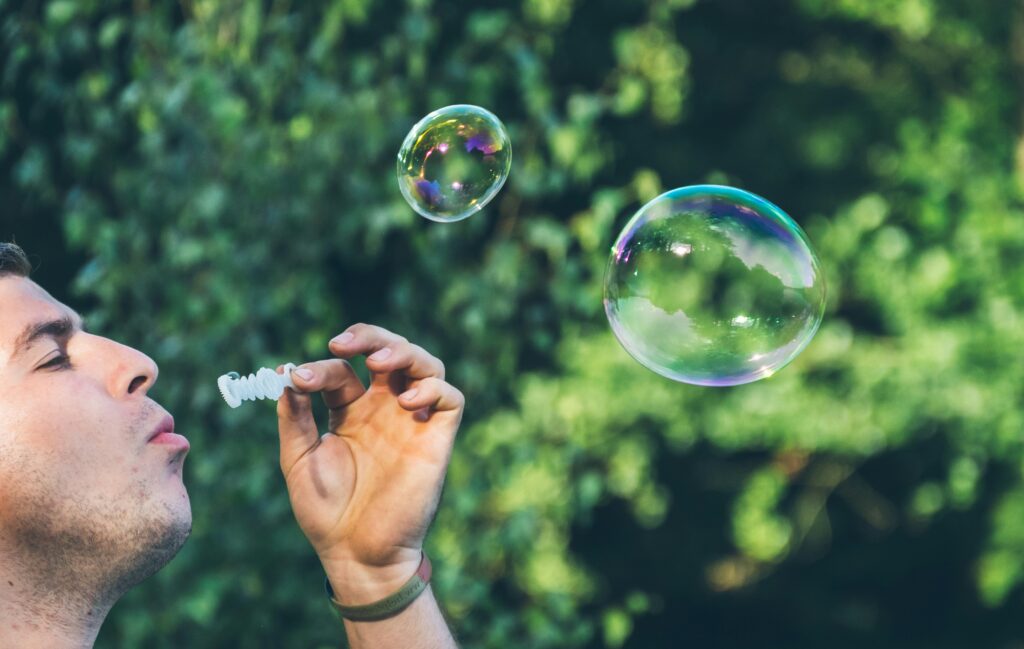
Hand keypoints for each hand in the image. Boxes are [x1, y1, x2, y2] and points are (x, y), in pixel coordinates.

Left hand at [275, 324, 463, 601]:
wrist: (355, 553)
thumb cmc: (325, 512)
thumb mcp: (298, 458)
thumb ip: (294, 418)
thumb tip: (286, 376)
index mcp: (352, 411)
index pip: (344, 370)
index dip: (323, 367)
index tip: (300, 379)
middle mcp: (385, 409)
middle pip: (389, 352)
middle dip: (369, 337)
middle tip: (342, 344)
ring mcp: (413, 421)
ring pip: (425, 365)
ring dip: (403, 351)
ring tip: (379, 360)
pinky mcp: (436, 439)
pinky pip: (450, 399)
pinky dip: (433, 388)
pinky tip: (406, 400)